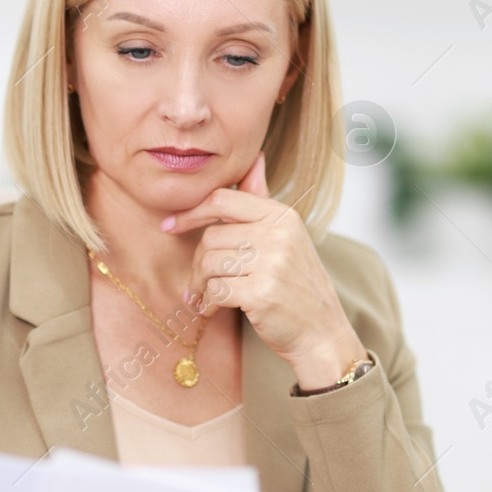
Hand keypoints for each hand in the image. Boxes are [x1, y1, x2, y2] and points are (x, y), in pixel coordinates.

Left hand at [163, 152, 367, 390]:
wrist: (321, 332)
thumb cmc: (297, 286)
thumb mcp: (287, 237)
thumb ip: (263, 200)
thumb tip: (254, 158)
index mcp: (283, 216)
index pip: (223, 200)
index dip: (191, 212)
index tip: (170, 226)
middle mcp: (279, 235)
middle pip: (210, 237)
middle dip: (197, 263)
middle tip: (197, 282)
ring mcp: (272, 263)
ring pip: (209, 264)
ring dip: (200, 285)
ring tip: (204, 297)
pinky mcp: (262, 293)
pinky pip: (215, 290)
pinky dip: (208, 303)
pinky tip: (212, 310)